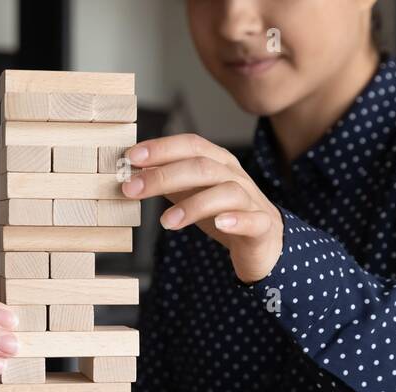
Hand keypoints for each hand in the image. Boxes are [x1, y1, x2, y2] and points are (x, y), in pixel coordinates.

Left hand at [122, 134, 282, 282]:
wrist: (264, 242)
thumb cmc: (224, 214)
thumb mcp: (192, 194)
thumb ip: (168, 183)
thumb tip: (133, 173)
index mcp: (218, 163)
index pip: (191, 145)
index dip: (162, 148)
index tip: (131, 157)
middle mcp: (235, 176)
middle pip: (202, 167)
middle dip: (164, 176)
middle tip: (133, 189)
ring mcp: (250, 200)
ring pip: (226, 192)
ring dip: (193, 205)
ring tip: (166, 222)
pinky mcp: (262, 226)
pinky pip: (252, 220)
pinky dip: (235, 220)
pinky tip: (220, 224)